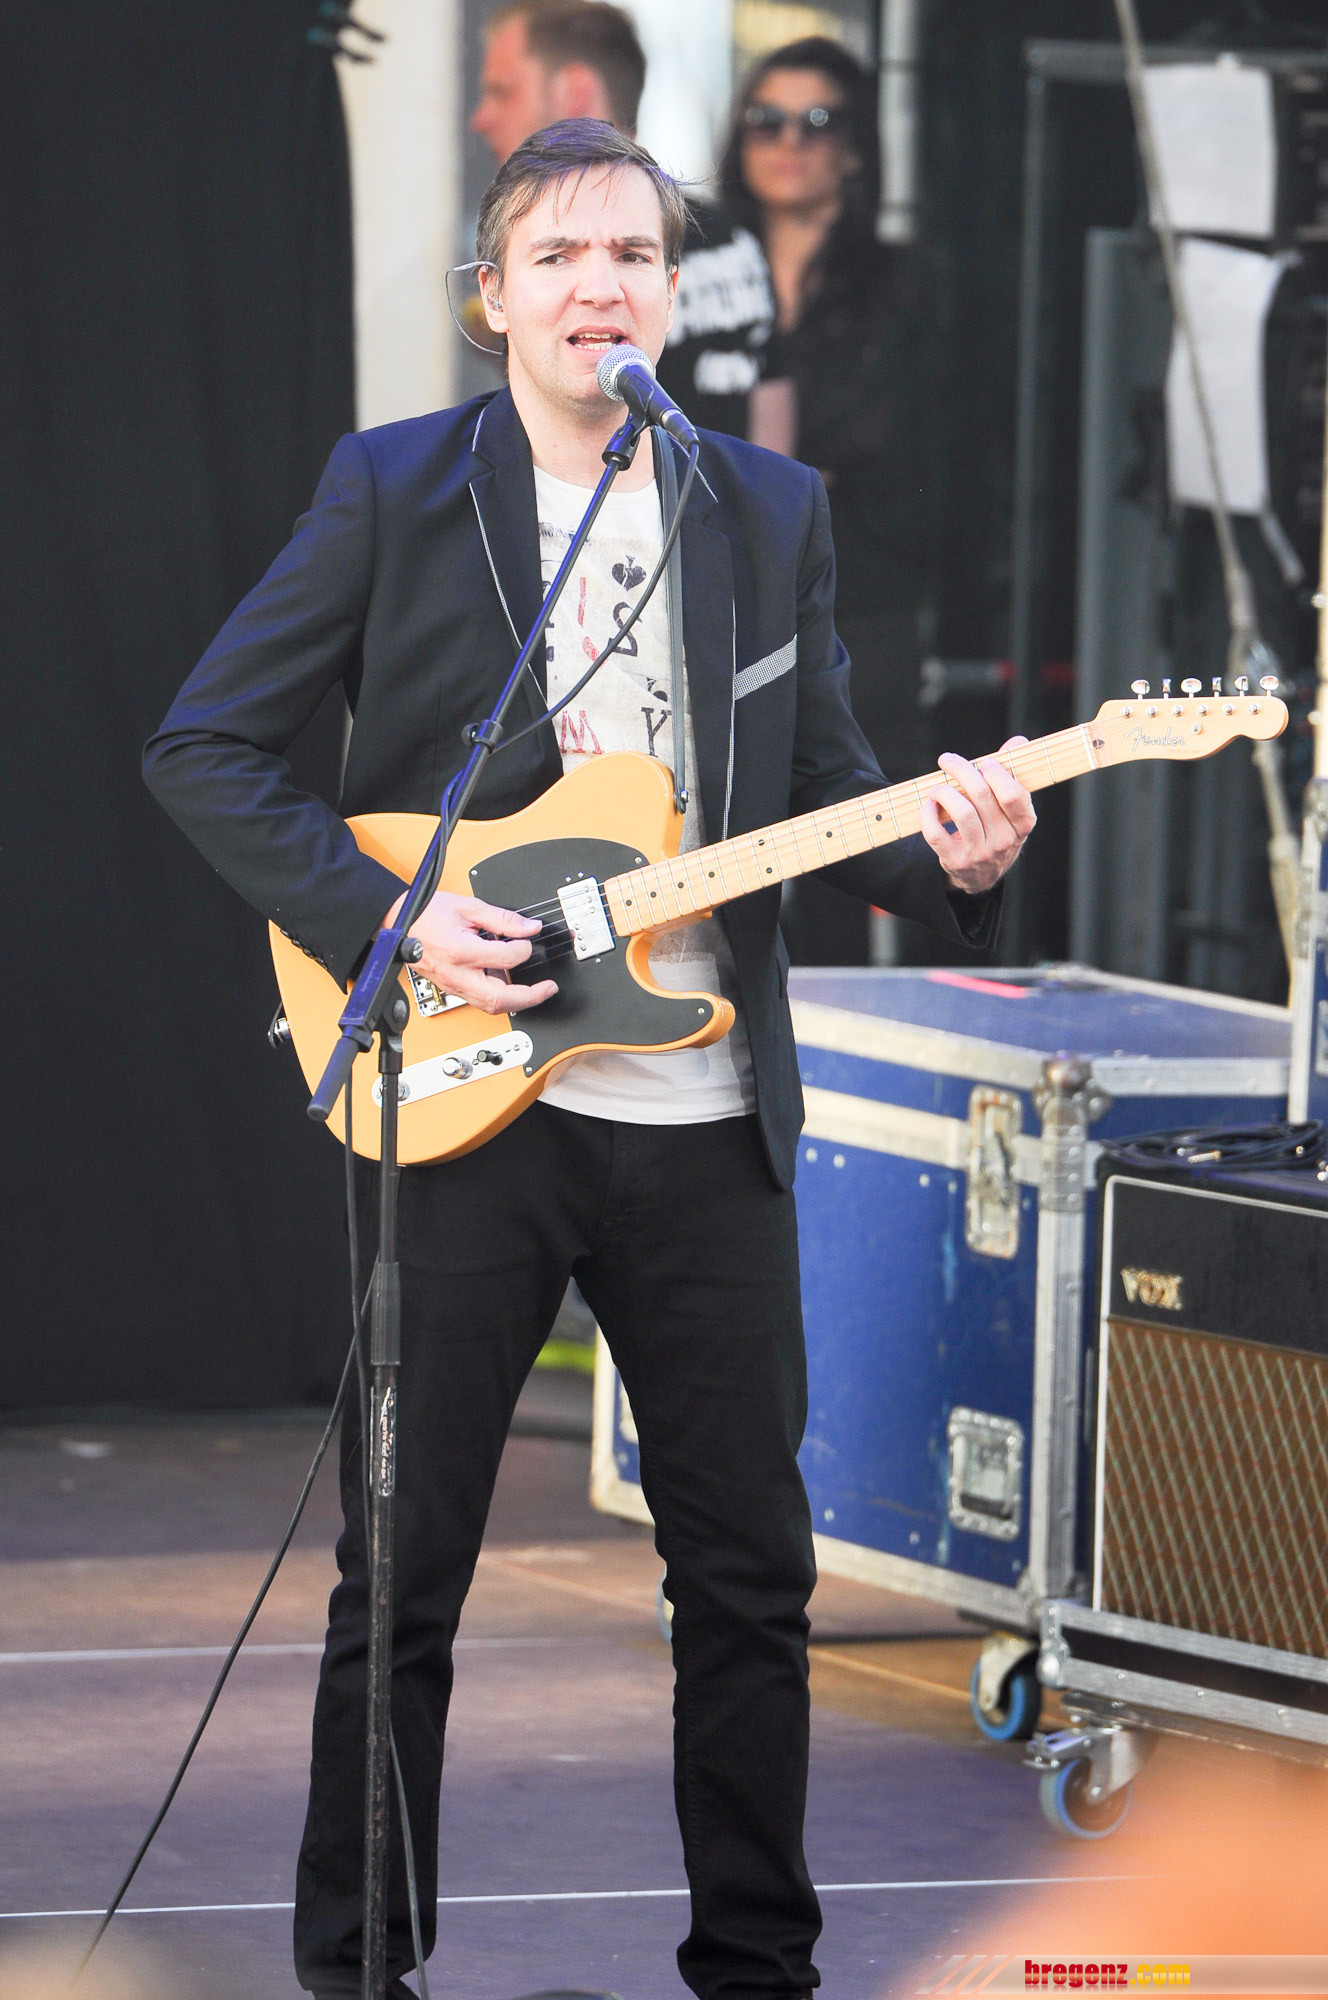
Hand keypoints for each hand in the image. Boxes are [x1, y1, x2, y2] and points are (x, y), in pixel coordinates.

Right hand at [382, 891, 556, 1016]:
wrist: (398, 923)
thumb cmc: (427, 913)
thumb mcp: (468, 907)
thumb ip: (502, 918)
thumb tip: (529, 927)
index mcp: (461, 951)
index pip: (506, 958)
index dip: (524, 949)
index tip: (528, 940)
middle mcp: (457, 975)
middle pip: (499, 999)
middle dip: (530, 997)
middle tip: (548, 989)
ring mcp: (454, 985)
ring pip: (490, 1006)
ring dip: (516, 1002)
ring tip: (535, 992)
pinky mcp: (452, 988)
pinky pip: (480, 1000)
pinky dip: (499, 997)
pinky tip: (510, 986)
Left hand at [920, 738, 1036, 894]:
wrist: (982, 875)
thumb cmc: (996, 830)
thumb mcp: (1010, 809)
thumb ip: (1012, 774)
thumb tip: (1018, 741)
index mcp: (1022, 825)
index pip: (1013, 795)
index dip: (997, 773)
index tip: (983, 762)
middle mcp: (1004, 841)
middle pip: (982, 796)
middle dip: (962, 771)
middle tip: (948, 761)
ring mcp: (980, 853)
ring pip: (962, 813)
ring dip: (944, 792)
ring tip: (938, 787)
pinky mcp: (955, 860)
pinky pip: (936, 833)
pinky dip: (928, 814)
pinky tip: (929, 804)